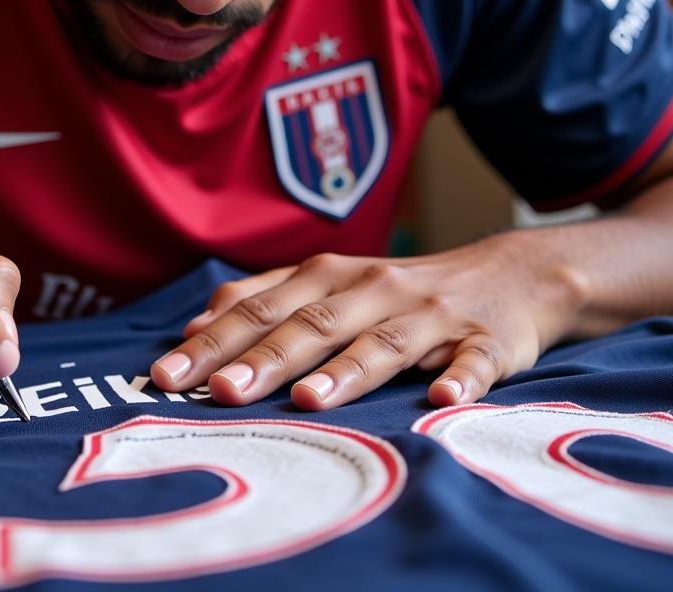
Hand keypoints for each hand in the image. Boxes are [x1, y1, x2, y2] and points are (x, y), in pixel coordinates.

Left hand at [150, 238, 583, 409]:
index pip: (260, 308)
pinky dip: (458, 378)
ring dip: (346, 370)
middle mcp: (372, 289)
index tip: (166, 374)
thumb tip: (196, 328)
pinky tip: (438, 398)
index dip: (212, 340)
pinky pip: (472, 362)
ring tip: (309, 399)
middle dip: (263, 358)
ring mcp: (430, 314)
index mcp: (328, 276)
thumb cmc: (398, 289)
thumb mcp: (330, 284)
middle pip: (311, 324)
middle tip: (219, 392)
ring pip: (382, 342)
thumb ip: (267, 300)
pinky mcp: (484, 340)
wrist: (508, 274)